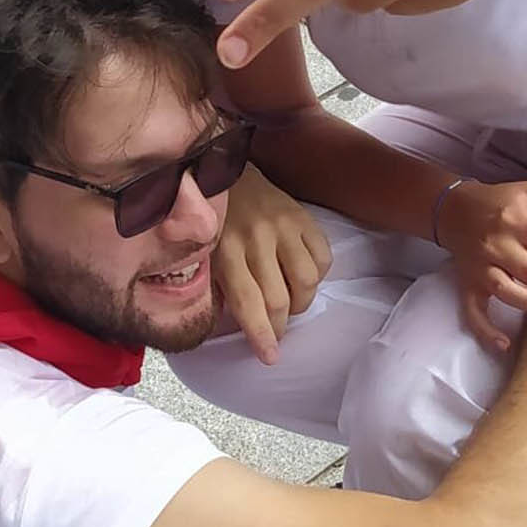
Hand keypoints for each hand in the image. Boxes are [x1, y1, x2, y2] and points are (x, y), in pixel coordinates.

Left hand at [211, 164, 332, 364]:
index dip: (261, 335)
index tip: (270, 357)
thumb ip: (218, 286)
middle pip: (279, 299)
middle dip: (279, 326)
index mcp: (225, 249)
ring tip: (289, 302)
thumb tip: (239, 324)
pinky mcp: (303, 215)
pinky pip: (323, 257)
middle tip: (275, 332)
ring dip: (300, 302)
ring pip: (307, 281)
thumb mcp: (203, 254)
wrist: (221, 170)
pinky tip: (299, 274)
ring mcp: (283, 224)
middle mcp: (255, 237)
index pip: (247, 302)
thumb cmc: (210, 221)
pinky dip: (317, 274)